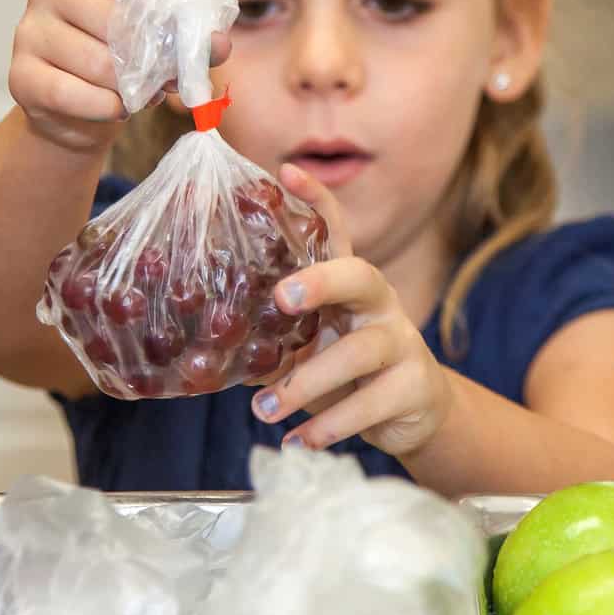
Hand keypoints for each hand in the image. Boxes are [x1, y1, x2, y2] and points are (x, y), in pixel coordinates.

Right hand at [9, 0, 231, 153]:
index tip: (172, 11)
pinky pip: (72, 94)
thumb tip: (217, 44)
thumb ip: (190, 35)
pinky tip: (115, 106)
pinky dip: (105, 107)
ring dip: (130, 86)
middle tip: (166, 73)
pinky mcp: (21, 75)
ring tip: (140, 92)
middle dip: (149, 53)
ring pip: (97, 62)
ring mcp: (29, 30)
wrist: (78, 107)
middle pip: (112, 18)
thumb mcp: (157, 36)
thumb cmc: (122, 56)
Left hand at [249, 164, 452, 457]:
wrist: (412, 413)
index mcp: (349, 286)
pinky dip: (328, 426)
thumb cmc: (345, 369)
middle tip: (282, 297)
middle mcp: (379, 304)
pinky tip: (298, 442)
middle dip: (322, 281)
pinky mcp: (413, 387)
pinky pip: (369, 405)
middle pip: (361, 276)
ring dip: (306, 383)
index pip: (336, 232)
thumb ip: (271, 338)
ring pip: (359, 353)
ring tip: (264, 411)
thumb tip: (200, 346)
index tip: (285, 172)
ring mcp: (402, 344)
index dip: (317, 200)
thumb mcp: (309, 344)